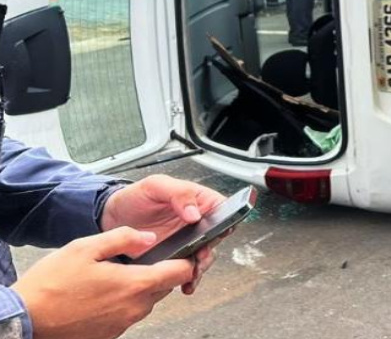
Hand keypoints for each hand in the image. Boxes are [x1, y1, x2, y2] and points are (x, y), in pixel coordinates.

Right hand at [13, 227, 194, 338]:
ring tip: (114, 275)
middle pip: (165, 286)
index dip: (188, 258)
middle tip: (140, 259)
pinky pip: (129, 313)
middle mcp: (136, 308)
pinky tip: (102, 293)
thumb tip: (149, 237)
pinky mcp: (112, 333)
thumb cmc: (52, 285)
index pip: (183, 272)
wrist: (26, 319)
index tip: (184, 249)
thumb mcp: (85, 248)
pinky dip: (123, 301)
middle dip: (160, 271)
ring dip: (139, 287)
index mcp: (136, 284)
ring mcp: (124, 323)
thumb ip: (123, 238)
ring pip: (147, 300)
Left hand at [101, 176, 226, 294]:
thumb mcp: (156, 185)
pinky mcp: (174, 257)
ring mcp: (186, 242)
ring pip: (204, 256)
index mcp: (198, 201)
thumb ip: (179, 193)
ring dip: (200, 267)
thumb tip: (196, 213)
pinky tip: (183, 284)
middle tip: (200, 256)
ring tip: (190, 273)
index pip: (223, 209)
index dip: (226, 220)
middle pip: (217, 237)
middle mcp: (196, 223)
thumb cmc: (134, 197)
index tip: (220, 231)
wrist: (110, 218)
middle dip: (210, 249)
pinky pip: (186, 269)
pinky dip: (188, 279)